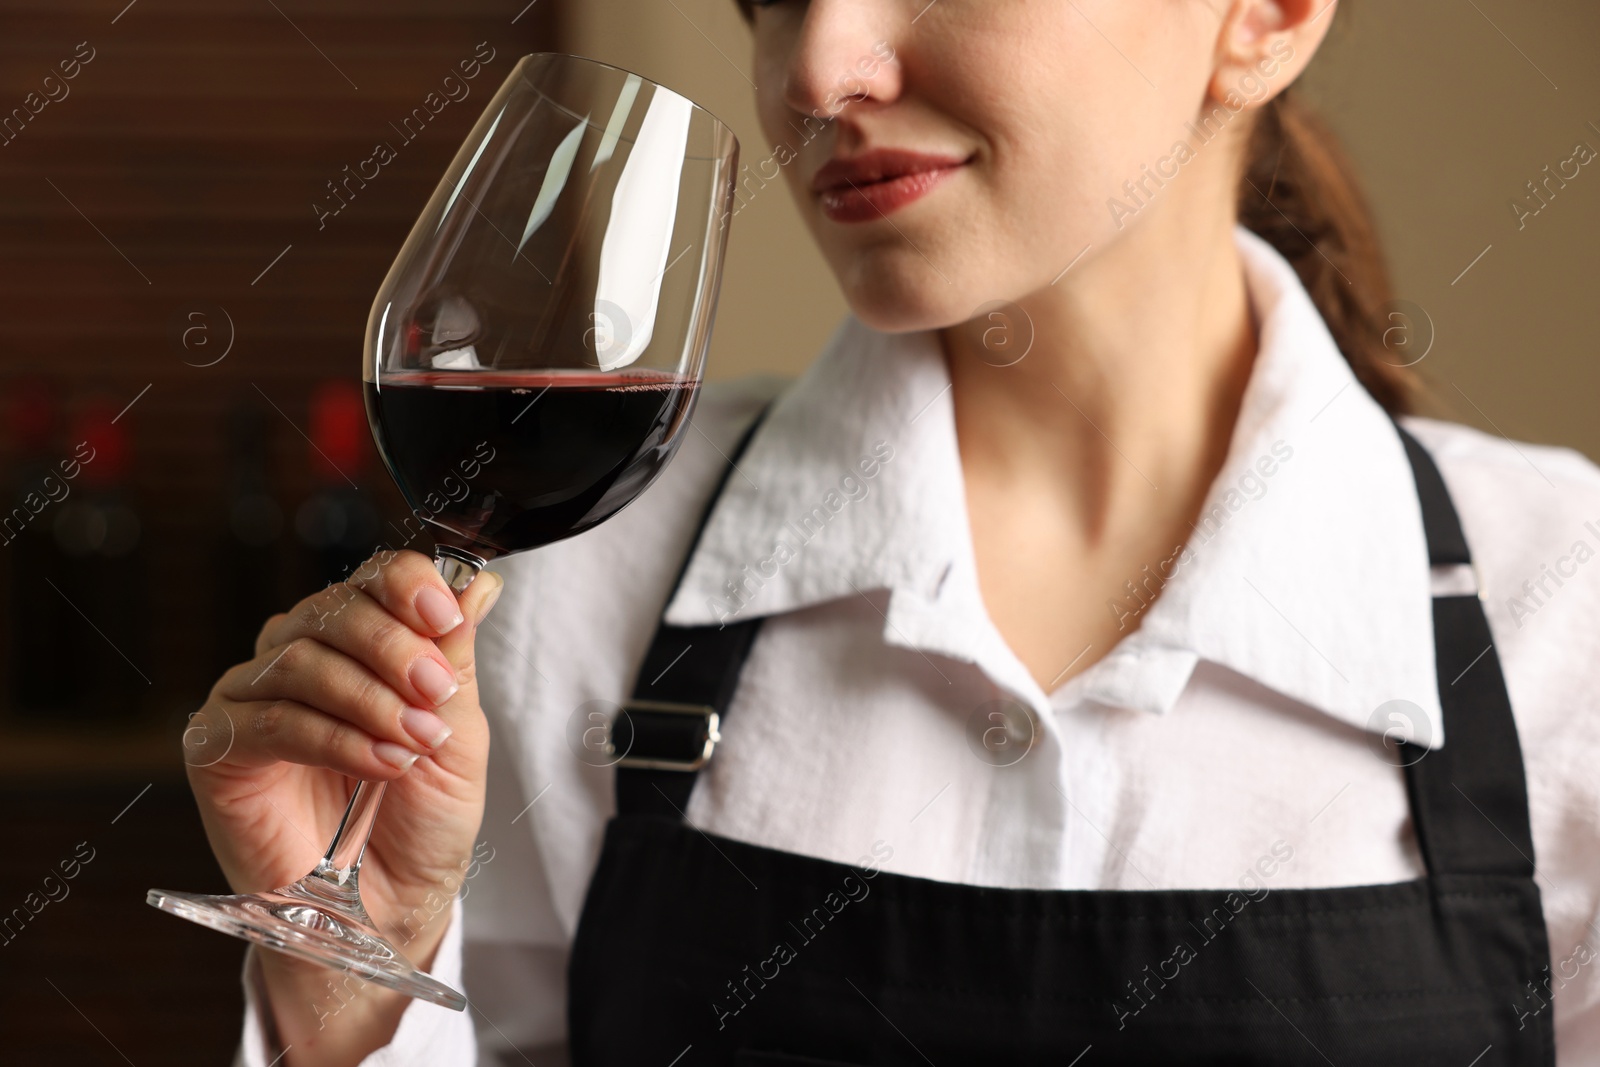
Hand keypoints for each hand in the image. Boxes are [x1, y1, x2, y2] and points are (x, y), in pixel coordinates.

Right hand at [184, 549, 502, 1060]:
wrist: (390, 904)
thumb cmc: (423, 818)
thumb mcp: (457, 731)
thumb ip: (453, 659)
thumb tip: (479, 583)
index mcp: (358, 640)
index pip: (373, 580)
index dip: (409, 587)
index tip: (446, 615)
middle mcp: (298, 655)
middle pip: (335, 611)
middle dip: (395, 649)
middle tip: (435, 695)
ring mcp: (252, 696)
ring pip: (302, 661)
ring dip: (371, 700)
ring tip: (414, 743)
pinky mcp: (219, 747)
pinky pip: (272, 720)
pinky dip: (335, 737)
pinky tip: (381, 762)